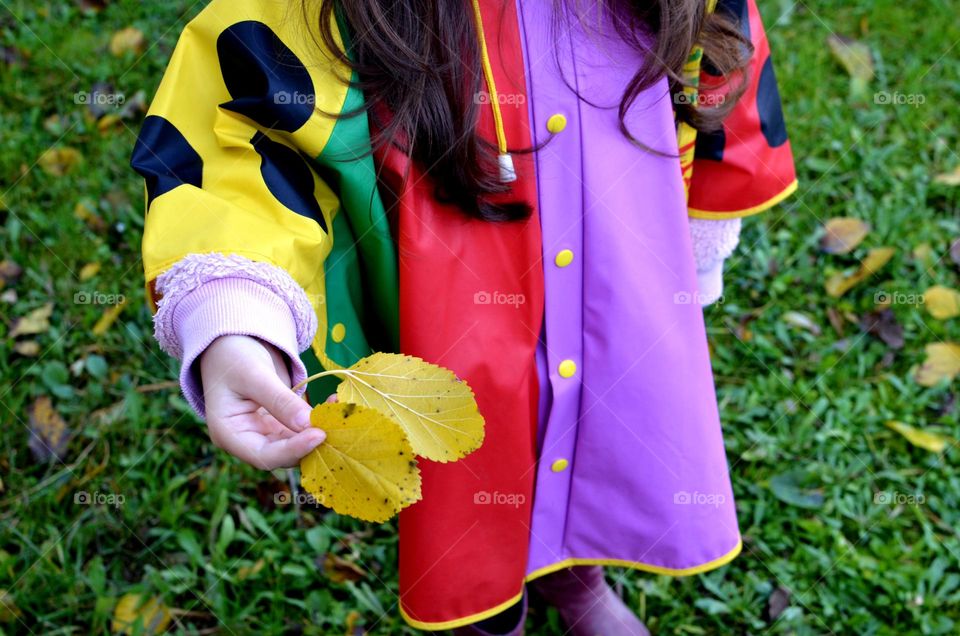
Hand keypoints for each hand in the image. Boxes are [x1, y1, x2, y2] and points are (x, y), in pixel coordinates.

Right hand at [199, 335, 325, 469]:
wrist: (231, 345)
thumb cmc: (233, 356)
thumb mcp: (254, 374)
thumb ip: (279, 400)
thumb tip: (308, 424)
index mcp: (229, 434)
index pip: (264, 455)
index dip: (293, 450)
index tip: (319, 435)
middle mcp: (246, 440)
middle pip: (283, 455)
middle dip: (311, 442)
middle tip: (335, 424)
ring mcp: (264, 434)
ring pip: (296, 444)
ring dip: (319, 431)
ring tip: (338, 410)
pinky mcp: (278, 425)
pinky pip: (301, 430)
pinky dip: (317, 420)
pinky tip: (332, 403)